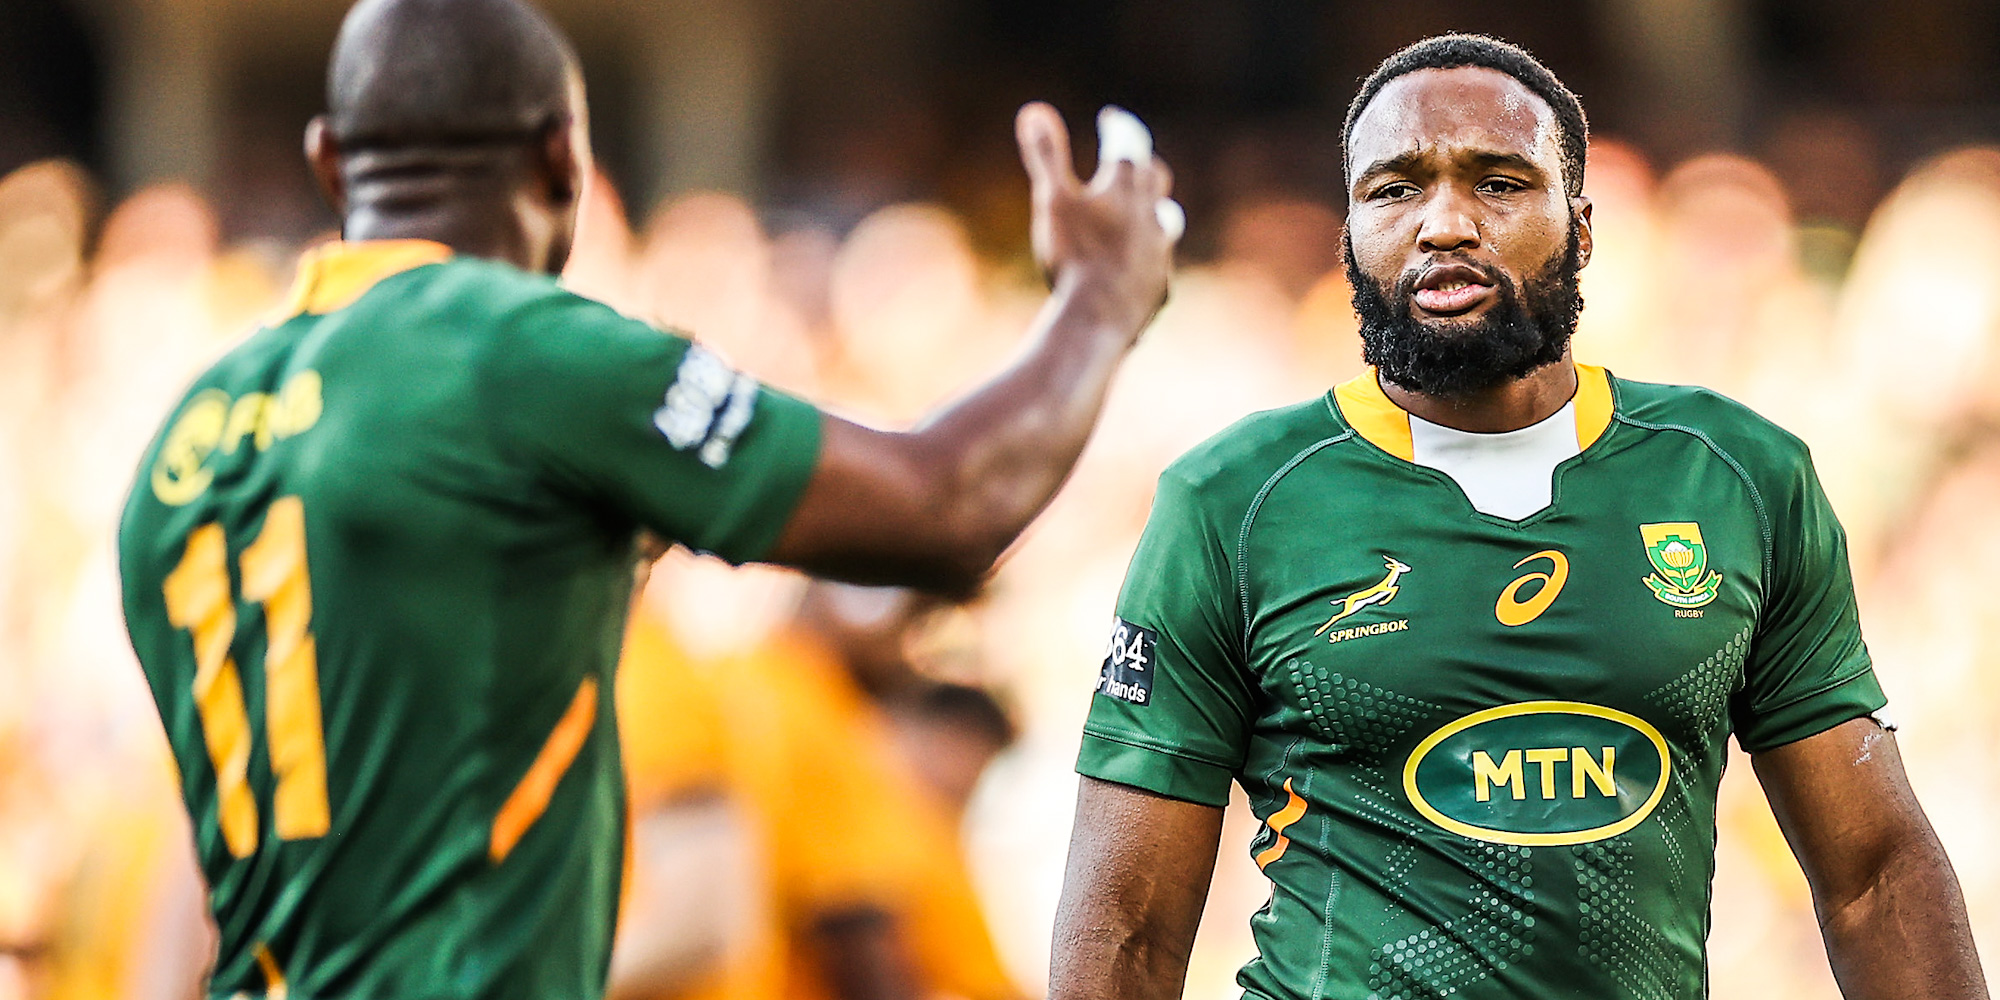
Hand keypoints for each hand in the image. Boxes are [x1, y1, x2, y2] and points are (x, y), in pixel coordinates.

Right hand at [1016, 102, 1177, 343]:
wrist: (1101, 317)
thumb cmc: (1075, 255)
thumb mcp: (1053, 200)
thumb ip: (1047, 156)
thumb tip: (1034, 111)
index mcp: (1125, 185)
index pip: (1128, 143)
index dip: (1119, 128)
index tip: (1112, 118)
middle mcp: (1151, 213)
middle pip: (1155, 178)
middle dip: (1144, 164)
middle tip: (1134, 159)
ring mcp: (1159, 252)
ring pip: (1166, 221)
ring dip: (1156, 210)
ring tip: (1151, 210)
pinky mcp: (1159, 287)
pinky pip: (1159, 268)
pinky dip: (1150, 260)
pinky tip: (1144, 269)